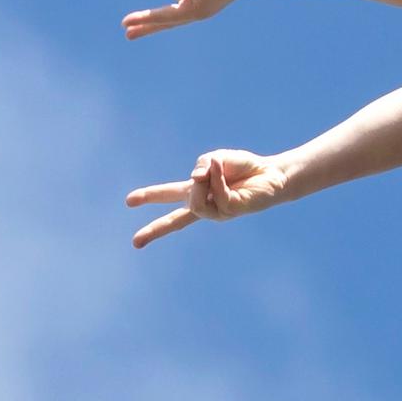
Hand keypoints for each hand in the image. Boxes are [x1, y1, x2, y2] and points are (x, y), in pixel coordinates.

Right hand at [126, 148, 288, 245]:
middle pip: (176, 219)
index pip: (170, 196)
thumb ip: (201, 165)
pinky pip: (216, 194)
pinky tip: (225, 169)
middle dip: (154, 229)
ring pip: (195, 202)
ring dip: (204, 180)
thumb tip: (195, 179)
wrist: (272, 173)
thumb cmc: (245, 168)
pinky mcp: (230, 211)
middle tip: (135, 242)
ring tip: (215, 168)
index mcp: (197, 192)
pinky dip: (218, 177)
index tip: (129, 201)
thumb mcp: (216, 158)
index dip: (149, 197)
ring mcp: (217, 211)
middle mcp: (205, 205)